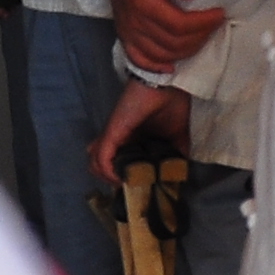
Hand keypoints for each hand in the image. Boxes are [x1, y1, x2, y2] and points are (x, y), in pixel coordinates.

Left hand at [89, 77, 186, 191]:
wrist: (169, 86)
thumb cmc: (172, 105)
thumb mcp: (178, 136)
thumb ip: (175, 154)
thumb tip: (178, 172)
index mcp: (131, 136)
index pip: (115, 160)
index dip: (122, 175)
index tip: (135, 186)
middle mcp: (118, 136)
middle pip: (99, 163)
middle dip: (112, 179)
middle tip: (129, 188)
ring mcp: (112, 134)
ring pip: (95, 162)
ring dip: (108, 178)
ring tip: (126, 185)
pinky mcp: (111, 132)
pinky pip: (102, 158)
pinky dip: (109, 173)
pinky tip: (122, 179)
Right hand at [102, 0, 225, 71]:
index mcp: (142, 3)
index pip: (178, 25)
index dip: (202, 23)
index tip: (218, 14)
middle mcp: (133, 23)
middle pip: (173, 43)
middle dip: (199, 36)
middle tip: (214, 23)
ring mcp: (128, 34)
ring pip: (162, 55)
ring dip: (186, 49)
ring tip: (201, 35)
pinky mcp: (125, 38)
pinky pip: (142, 61)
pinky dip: (158, 66)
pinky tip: (172, 64)